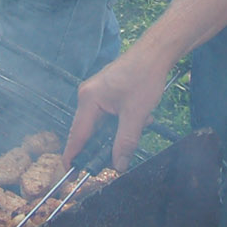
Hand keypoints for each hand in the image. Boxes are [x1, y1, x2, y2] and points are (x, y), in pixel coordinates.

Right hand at [64, 40, 173, 172]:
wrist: (156, 53)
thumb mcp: (136, 115)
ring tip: (141, 122)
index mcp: (89, 100)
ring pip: (102, 123)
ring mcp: (96, 92)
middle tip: (120, 156)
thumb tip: (118, 166)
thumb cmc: (144, 77)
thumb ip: (125, 142)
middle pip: (89, 131)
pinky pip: (109, 115)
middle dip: (106, 143)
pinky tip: (141, 115)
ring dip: (120, 130)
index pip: (77, 135)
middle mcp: (88, 96)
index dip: (73, 156)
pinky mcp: (107, 91)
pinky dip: (123, 120)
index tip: (70, 173)